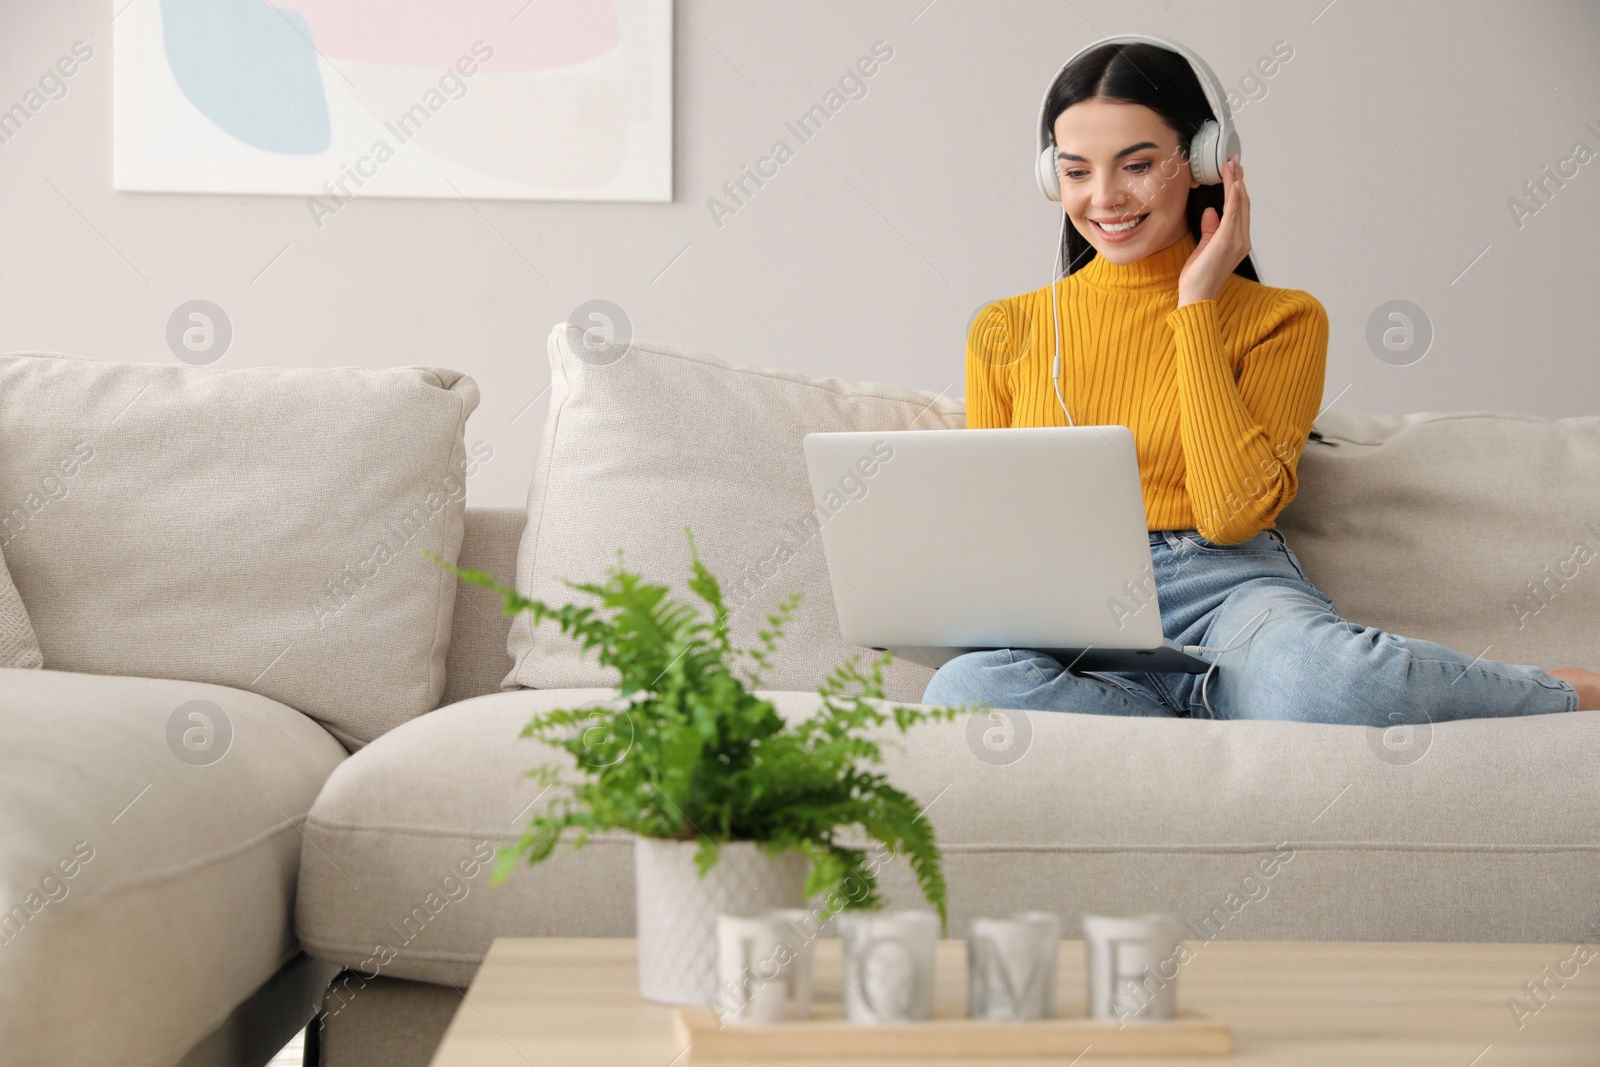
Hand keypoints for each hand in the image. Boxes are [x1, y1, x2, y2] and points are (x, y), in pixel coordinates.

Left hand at [1177, 155, 1249, 307]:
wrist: (1196, 296)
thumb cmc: (1198, 277)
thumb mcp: (1204, 247)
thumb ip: (1210, 229)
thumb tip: (1211, 212)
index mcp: (1238, 242)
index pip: (1239, 210)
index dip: (1237, 190)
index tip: (1233, 173)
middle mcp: (1242, 240)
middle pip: (1243, 204)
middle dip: (1238, 181)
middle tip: (1233, 162)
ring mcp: (1237, 240)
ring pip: (1239, 205)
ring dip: (1235, 183)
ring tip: (1231, 165)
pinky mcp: (1226, 241)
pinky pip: (1232, 213)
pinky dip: (1233, 196)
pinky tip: (1232, 183)